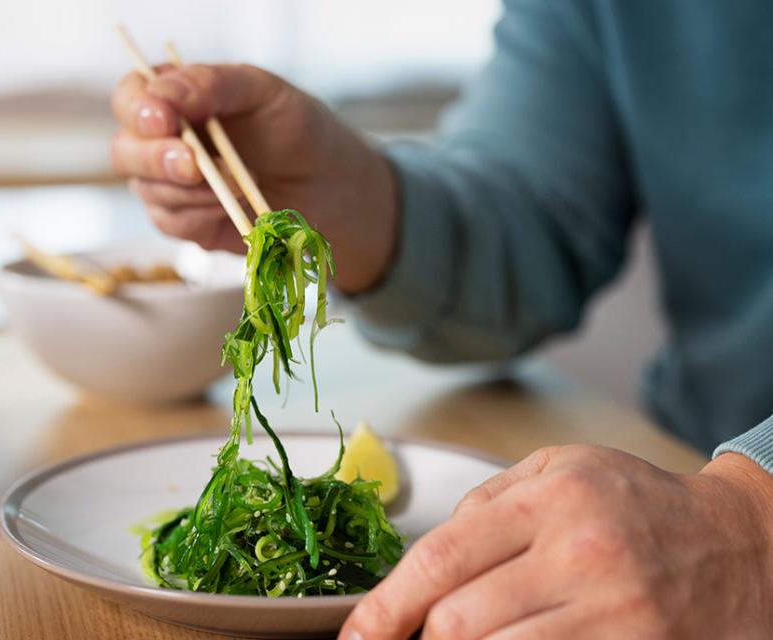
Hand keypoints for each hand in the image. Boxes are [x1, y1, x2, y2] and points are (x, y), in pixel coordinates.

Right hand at [110, 63, 397, 292]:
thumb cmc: (295, 130)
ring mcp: (168, 184)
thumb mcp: (263, 91)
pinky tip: (233, 206)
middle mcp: (162, 140)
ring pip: (147, 191)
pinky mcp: (183, 221)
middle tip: (194, 166)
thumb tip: (164, 92)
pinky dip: (202, 215)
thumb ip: (212, 85)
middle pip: (125, 150)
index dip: (139, 110)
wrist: (327, 187)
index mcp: (174, 97)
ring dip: (193, 191)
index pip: (132, 97)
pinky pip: (171, 223)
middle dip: (156, 159)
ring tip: (241, 183)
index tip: (166, 120)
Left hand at [339, 445, 772, 638]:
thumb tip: (422, 555)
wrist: (739, 543)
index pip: (440, 558)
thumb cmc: (636, 503)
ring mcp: (613, 609)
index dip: (386, 606)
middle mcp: (579, 553)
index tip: (358, 634)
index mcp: (550, 498)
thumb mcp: (561, 469)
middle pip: (459, 620)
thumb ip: (487, 501)